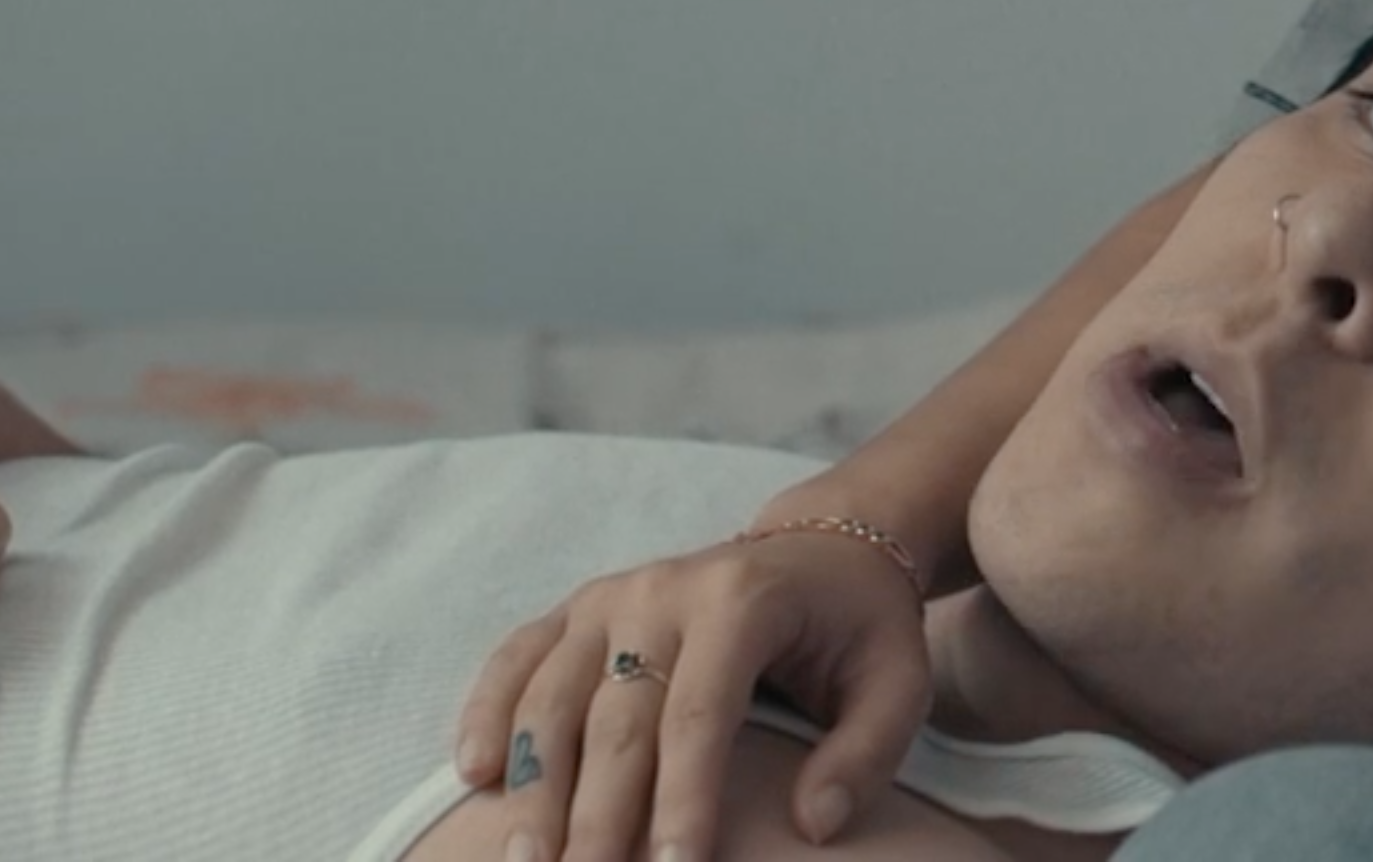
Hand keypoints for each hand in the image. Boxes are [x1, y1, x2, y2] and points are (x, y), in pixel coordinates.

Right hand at [453, 520, 933, 861]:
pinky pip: (517, 658)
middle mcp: (664, 591)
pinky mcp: (576, 608)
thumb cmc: (859, 625)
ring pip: (553, 695)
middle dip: (596, 814)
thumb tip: (814, 824)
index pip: (700, 715)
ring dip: (531, 782)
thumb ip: (865, 752)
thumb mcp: (899, 679)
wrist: (824, 543)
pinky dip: (486, 712)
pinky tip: (472, 776)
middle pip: (616, 717)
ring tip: (525, 860)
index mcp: (743, 602)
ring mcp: (611, 596)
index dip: (682, 799)